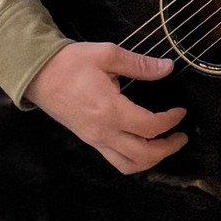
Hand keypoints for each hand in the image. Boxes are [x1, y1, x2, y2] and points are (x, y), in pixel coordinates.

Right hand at [24, 42, 187, 174]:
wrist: (39, 74)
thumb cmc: (71, 62)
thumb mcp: (107, 55)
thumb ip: (139, 64)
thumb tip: (167, 68)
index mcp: (110, 111)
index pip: (150, 127)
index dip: (171, 121)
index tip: (181, 111)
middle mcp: (103, 132)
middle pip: (144, 154)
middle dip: (168, 148)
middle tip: (182, 135)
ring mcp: (95, 140)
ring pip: (129, 165)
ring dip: (151, 160)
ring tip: (165, 145)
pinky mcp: (89, 140)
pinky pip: (115, 161)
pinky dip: (134, 160)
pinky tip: (141, 145)